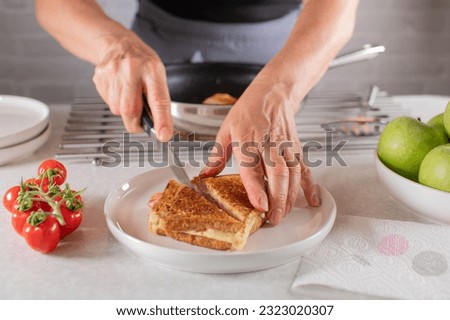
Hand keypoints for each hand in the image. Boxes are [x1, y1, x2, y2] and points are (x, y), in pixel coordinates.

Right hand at [93, 32, 172, 139]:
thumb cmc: (142, 62)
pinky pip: (108, 103)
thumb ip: (159, 99)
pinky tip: (119, 90)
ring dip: (125, 112)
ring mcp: (112, 73)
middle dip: (136, 124)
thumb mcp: (158, 75)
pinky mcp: (100, 78)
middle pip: (130, 110)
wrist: (118, 43)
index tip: (164, 135)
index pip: (158, 99)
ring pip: (117, 110)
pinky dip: (116, 103)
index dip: (161, 120)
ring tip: (130, 96)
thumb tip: (160, 126)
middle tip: (140, 125)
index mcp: (152, 69)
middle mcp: (131, 69)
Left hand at [200, 74, 320, 224]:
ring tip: (284, 215)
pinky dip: (310, 186)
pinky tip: (313, 200)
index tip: (260, 206)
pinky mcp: (296, 149)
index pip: (253, 168)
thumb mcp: (226, 130)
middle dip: (277, 200)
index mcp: (247, 141)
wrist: (273, 94)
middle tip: (273, 219)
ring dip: (290, 197)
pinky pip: (305, 169)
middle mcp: (269, 145)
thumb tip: (204, 175)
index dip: (257, 189)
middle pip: (277, 175)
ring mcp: (285, 147)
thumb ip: (216, 156)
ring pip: (292, 175)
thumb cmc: (247, 111)